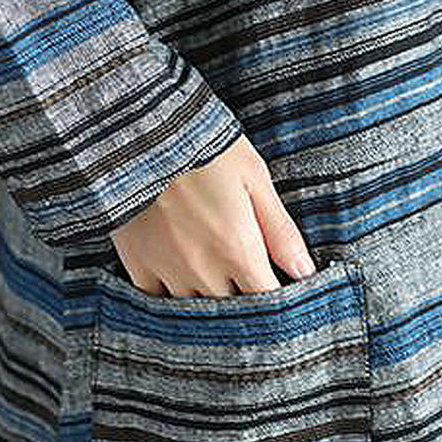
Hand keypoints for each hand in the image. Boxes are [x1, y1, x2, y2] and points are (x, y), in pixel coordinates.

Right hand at [110, 133, 316, 296]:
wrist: (138, 130)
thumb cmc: (203, 146)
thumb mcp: (254, 178)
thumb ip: (280, 230)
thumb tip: (305, 271)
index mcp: (237, 248)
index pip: (266, 301)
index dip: (278, 304)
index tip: (282, 293)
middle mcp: (202, 268)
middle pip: (233, 311)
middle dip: (246, 303)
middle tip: (249, 284)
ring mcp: (166, 269)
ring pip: (195, 311)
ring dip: (210, 302)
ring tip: (217, 281)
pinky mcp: (136, 262)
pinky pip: (156, 301)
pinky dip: (171, 299)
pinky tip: (182, 283)